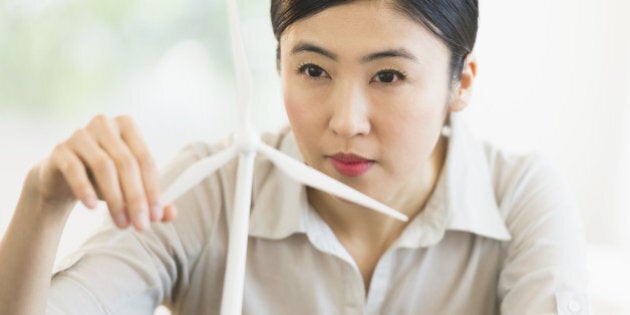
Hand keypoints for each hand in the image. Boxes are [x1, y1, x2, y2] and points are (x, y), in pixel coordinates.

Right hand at [34, 114, 175, 230]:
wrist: (61, 178)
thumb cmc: (102, 179)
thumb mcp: (129, 188)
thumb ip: (151, 199)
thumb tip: (171, 213)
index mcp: (128, 126)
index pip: (146, 159)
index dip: (153, 189)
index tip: (156, 216)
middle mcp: (105, 124)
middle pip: (127, 163)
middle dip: (136, 198)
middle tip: (140, 225)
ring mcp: (81, 134)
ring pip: (104, 166)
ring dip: (115, 199)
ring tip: (121, 223)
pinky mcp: (61, 149)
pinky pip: (75, 169)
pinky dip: (85, 189)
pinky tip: (92, 207)